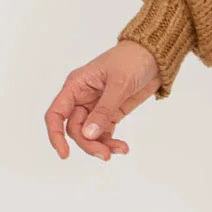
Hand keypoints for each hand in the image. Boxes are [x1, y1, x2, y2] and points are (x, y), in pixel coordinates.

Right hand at [44, 41, 159, 159]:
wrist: (155, 56)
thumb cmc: (133, 60)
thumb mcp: (119, 83)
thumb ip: (104, 110)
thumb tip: (88, 135)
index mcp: (76, 86)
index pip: (56, 114)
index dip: (56, 135)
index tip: (64, 154)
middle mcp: (82, 98)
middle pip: (75, 129)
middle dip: (88, 144)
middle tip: (105, 155)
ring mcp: (96, 107)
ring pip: (90, 135)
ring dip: (101, 146)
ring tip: (120, 150)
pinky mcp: (111, 113)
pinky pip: (105, 133)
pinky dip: (111, 142)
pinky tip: (122, 148)